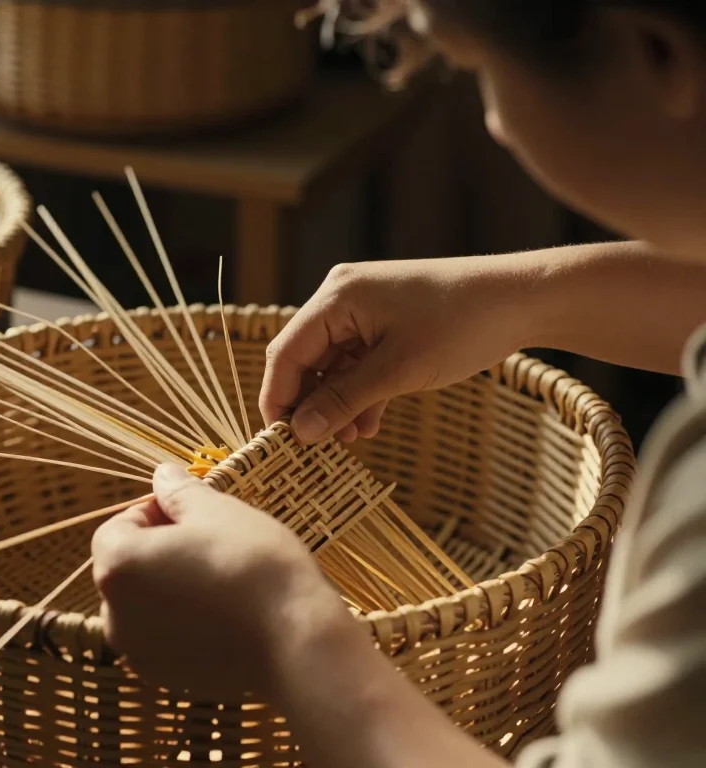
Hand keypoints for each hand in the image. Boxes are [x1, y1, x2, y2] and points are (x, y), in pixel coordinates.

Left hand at [91, 463, 352, 699]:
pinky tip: (224, 615)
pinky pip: (165, 638)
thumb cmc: (252, 564)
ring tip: (219, 579)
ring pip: (146, 604)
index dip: (155, 513)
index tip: (193, 515)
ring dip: (170, 587)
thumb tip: (162, 476)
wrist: (295, 640)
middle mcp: (115, 615)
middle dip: (160, 551)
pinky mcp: (165, 678)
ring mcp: (138, 652)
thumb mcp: (216, 510)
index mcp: (117, 566)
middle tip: (209, 544)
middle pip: (127, 567)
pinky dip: (184, 623)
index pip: (118, 526)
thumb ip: (178, 492)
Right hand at [260, 256, 533, 443]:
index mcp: (336, 298)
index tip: (280, 442)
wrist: (522, 300)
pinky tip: (368, 424)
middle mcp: (342, 298)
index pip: (286, 352)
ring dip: (336, 404)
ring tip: (349, 441)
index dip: (278, 398)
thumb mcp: (398, 371)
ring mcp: (364, 310)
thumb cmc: (462, 326)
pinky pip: (357, 362)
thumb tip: (299, 432)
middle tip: (316, 447)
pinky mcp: (385, 323)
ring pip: (332, 365)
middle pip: (305, 359)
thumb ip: (344, 400)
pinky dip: (359, 392)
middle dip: (310, 404)